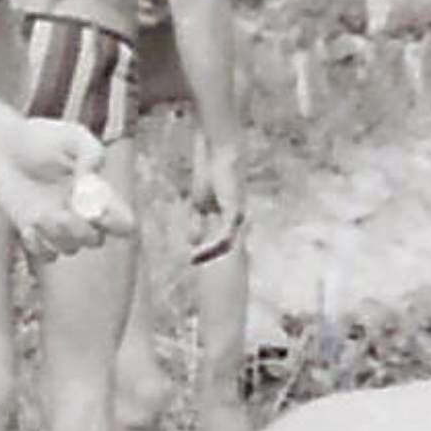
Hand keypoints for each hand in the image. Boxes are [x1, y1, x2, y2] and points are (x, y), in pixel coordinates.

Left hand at [0, 113, 119, 253]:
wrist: (1, 146)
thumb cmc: (40, 137)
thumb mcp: (72, 137)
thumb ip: (90, 153)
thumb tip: (92, 180)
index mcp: (98, 194)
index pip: (123, 224)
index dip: (118, 225)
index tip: (100, 210)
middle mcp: (80, 214)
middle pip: (95, 241)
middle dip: (82, 232)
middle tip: (63, 215)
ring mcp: (57, 226)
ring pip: (70, 249)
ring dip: (57, 236)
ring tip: (39, 215)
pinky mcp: (34, 232)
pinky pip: (46, 254)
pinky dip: (39, 246)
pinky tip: (29, 227)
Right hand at [194, 136, 246, 257]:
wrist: (219, 155)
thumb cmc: (211, 176)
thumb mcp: (199, 204)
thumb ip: (197, 224)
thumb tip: (192, 243)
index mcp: (229, 221)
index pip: (223, 248)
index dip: (210, 259)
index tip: (197, 269)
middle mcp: (237, 223)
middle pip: (228, 251)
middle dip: (214, 266)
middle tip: (198, 275)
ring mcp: (237, 219)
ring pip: (226, 247)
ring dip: (209, 256)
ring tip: (193, 262)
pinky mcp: (234, 212)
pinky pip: (223, 236)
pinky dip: (210, 246)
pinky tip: (196, 252)